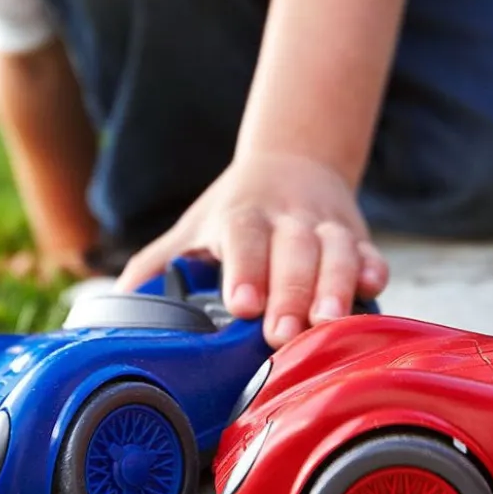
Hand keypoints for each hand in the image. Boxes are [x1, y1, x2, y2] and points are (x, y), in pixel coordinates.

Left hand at [115, 151, 387, 345]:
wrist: (293, 159)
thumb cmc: (236, 208)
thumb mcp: (194, 227)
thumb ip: (159, 262)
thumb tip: (118, 301)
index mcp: (242, 215)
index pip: (243, 238)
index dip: (245, 269)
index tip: (241, 305)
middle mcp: (287, 218)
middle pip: (293, 250)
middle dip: (290, 292)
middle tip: (283, 334)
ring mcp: (325, 225)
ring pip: (336, 250)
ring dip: (335, 285)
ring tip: (328, 323)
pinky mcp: (357, 235)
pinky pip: (369, 252)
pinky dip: (373, 269)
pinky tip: (375, 289)